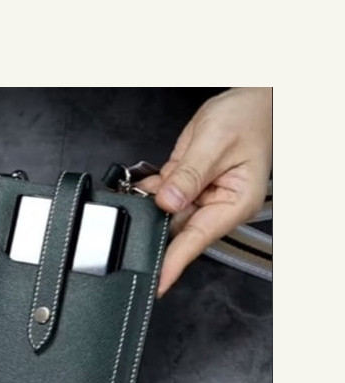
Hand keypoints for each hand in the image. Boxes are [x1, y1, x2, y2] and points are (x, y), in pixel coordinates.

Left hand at [137, 87, 271, 294]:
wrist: (250, 100)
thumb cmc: (247, 118)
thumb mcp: (215, 143)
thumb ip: (189, 174)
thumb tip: (167, 202)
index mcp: (234, 203)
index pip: (197, 239)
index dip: (173, 262)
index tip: (157, 282)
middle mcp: (217, 205)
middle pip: (177, 229)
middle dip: (152, 227)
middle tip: (131, 224)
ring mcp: (201, 196)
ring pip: (165, 213)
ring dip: (148, 206)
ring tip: (138, 194)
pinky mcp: (187, 185)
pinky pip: (162, 195)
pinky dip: (149, 191)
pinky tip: (142, 186)